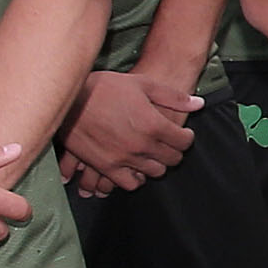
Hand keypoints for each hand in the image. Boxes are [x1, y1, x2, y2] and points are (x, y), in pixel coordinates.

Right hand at [59, 68, 198, 196]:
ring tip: (151, 154)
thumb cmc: (105, 87)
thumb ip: (173, 97)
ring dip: (156, 164)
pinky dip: (135, 178)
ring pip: (153, 172)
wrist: (68, 97)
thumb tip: (199, 104)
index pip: (184, 142)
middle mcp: (142, 145)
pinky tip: (134, 167)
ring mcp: (123, 158)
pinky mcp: (105, 166)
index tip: (181, 134)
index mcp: (154, 124)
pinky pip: (129, 183)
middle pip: (172, 159)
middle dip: (173, 151)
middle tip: (168, 144)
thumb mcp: (142, 84)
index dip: (186, 137)